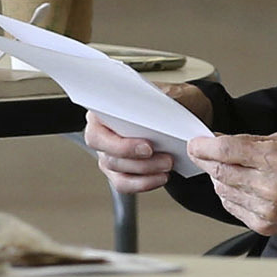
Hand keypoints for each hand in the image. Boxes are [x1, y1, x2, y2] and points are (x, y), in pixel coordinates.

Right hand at [81, 83, 207, 196]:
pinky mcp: (118, 171)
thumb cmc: (168, 102)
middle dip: (139, 162)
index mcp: (103, 111)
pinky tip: (161, 177)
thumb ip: (161, 96)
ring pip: (118, 171)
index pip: (98, 132)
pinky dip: (145, 183)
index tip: (148, 147)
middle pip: (109, 156)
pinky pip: (125, 184)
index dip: (121, 145)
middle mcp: (101, 133)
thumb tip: (162, 103)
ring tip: (167, 165)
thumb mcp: (168, 92)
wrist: (178, 117)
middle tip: (166, 159)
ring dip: (146, 172)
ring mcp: (108, 154)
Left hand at [189, 130, 276, 235]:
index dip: (204, 146)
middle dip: (207, 161)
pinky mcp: (264, 224)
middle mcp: (270, 186)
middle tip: (203, 154)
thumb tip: (217, 141)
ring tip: (231, 170)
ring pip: (223, 191)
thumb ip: (249, 141)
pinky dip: (230, 195)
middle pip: (220, 172)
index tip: (194, 144)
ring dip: (220, 178)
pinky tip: (240, 187)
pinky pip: (232, 207)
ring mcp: (267, 209)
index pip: (226, 151)